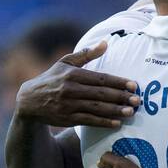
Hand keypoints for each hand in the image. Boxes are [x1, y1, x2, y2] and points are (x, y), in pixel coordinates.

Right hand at [15, 42, 141, 127]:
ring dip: (115, 111)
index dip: (118, 82)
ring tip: (131, 112)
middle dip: (120, 97)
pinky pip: (89, 121)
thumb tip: (106, 43)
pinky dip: (103, 122)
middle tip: (138, 100)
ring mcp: (69, 105)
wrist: (29, 101)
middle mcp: (71, 90)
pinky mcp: (67, 119)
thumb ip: (86, 54)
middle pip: (101, 93)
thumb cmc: (51, 79)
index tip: (134, 85)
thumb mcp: (65, 62)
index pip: (100, 78)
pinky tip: (116, 123)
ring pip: (96, 108)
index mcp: (73, 74)